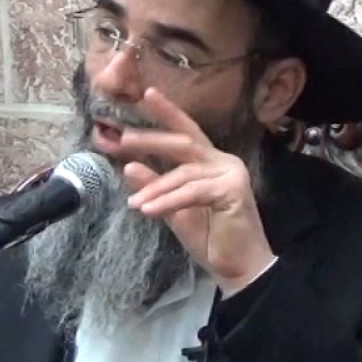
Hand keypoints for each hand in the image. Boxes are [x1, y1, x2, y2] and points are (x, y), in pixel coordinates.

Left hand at [118, 87, 275, 294]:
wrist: (238, 268)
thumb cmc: (210, 239)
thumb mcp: (173, 210)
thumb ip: (155, 186)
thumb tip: (129, 166)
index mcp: (210, 162)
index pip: (186, 131)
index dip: (167, 112)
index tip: (147, 93)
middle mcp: (223, 161)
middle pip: (183, 142)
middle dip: (151, 140)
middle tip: (122, 139)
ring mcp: (231, 173)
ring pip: (184, 172)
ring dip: (155, 187)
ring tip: (135, 203)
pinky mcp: (233, 189)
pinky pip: (192, 191)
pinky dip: (167, 200)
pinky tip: (148, 210)